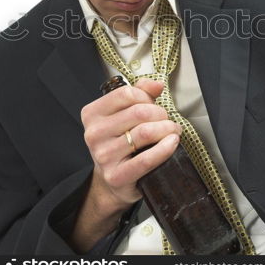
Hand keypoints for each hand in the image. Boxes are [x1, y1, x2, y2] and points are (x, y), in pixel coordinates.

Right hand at [81, 78, 181, 210]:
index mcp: (92, 114)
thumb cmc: (120, 142)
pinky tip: (172, 143)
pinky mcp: (116, 176)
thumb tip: (157, 84)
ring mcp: (103, 156)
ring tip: (172, 131)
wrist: (111, 180)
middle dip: (160, 114)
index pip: (126, 94)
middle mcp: (94, 134)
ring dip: (167, 129)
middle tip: (167, 120)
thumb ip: (140, 93)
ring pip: (145, 132)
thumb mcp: (123, 114)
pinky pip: (147, 159)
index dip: (147, 97)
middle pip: (138, 112)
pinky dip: (165, 149)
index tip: (153, 104)